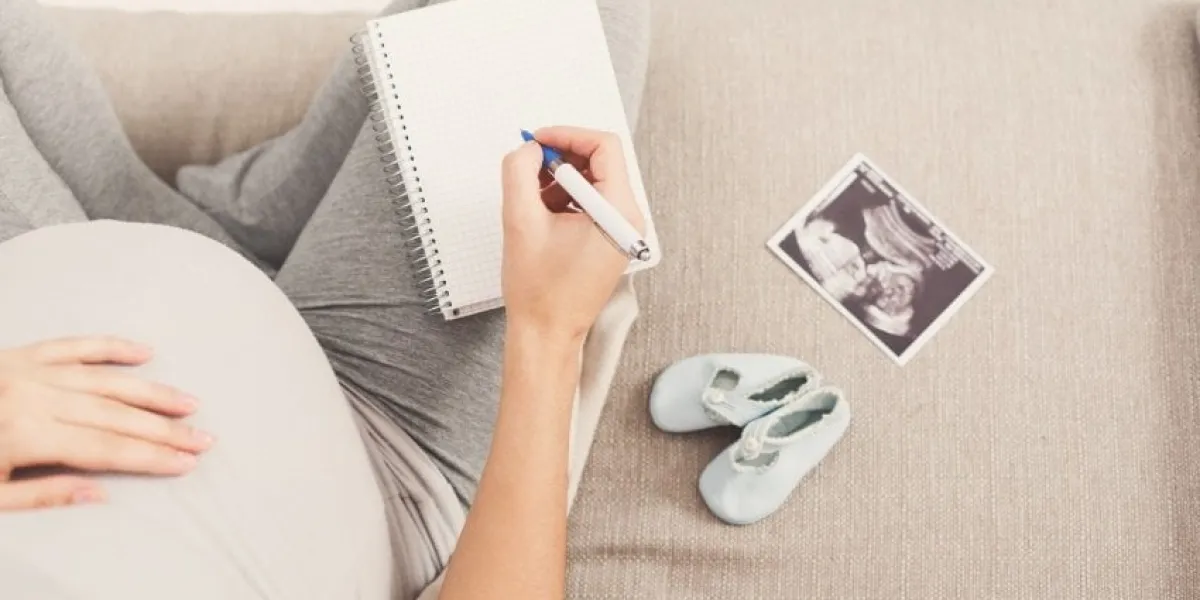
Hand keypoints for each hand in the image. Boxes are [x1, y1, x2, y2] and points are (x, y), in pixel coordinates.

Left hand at [0, 336, 211, 509]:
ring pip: (105, 380)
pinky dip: (111, 347)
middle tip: (202, 438)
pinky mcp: (21, 354)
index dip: (149, 456)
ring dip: (151, 392)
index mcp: (22, 435)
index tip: (185, 462)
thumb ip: (39, 497)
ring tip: (187, 403)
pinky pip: (74, 345)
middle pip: (114, 415)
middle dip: (164, 429)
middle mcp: (31, 397)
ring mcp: (28, 370)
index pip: (104, 449)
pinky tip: (143, 352)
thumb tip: (98, 495)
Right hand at [500, 126, 644, 341]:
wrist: (547, 333)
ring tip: (532, 200)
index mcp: (618, 212)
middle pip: (601, 162)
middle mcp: (629, 219)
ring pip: (594, 181)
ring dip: (560, 180)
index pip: (604, 147)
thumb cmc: (539, 291)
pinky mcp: (612, 240)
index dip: (567, 135)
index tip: (537, 142)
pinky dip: (565, 198)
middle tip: (529, 167)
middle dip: (561, 158)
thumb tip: (529, 149)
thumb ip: (519, 171)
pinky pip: (592, 202)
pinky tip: (542, 215)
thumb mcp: (519, 220)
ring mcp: (623, 231)